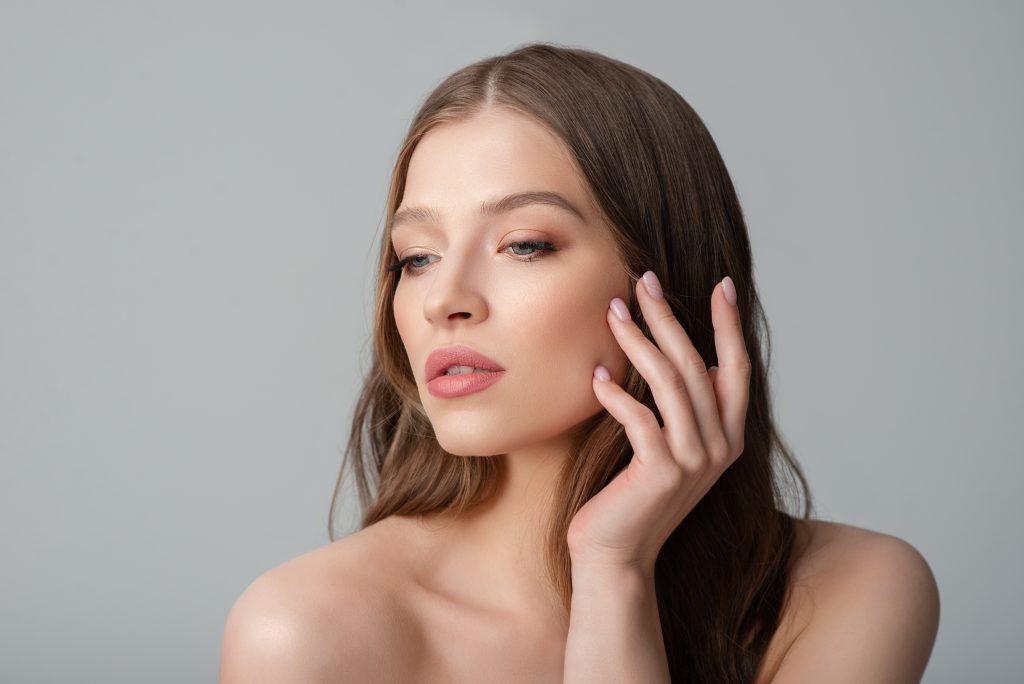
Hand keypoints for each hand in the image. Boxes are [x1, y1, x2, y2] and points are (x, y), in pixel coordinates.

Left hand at [566, 272, 750, 573]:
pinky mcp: (659, 473)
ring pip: (670, 384)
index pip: (736, 368)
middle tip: (645, 281)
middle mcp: (719, 447)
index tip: (721, 284)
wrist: (617, 554)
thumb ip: (686, 409)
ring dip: (638, 343)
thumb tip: (688, 358)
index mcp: (728, 436)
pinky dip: (616, 394)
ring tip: (613, 312)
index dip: (730, 326)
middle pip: (697, 365)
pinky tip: (596, 377)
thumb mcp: (671, 447)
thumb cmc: (636, 494)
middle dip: (670, 318)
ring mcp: (692, 461)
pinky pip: (639, 418)